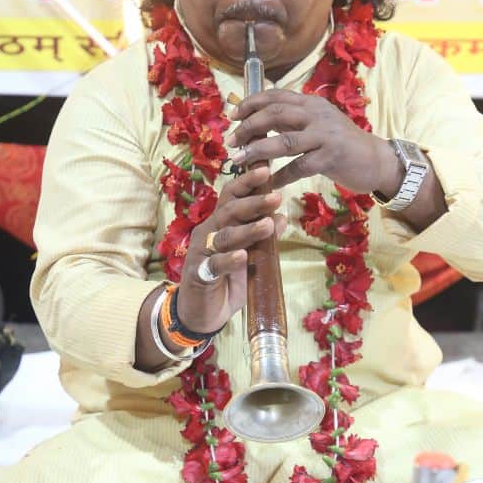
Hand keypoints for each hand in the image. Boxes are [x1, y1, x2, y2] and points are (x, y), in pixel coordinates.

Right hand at [177, 163, 284, 334]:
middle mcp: (208, 232)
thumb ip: (262, 236)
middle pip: (229, 211)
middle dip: (253, 202)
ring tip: (268, 225)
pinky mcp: (200, 275)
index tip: (267, 170)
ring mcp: (202, 253)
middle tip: (276, 195)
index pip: (232, 197)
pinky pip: (215, 265)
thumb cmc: (228, 279)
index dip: (247, 183)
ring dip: (247, 230)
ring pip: (224, 236)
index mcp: (220, 223)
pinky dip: (229, 260)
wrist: (203, 312)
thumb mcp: (251, 254)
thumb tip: (282, 216)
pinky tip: (242, 256)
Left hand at [230, 89, 399, 195]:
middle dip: (248, 127)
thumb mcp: (320, 124)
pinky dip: (280, 176)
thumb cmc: (343, 145)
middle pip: (274, 114)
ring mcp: (326, 136)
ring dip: (257, 150)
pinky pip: (298, 167)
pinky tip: (269, 183)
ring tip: (239, 160)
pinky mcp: (331, 158)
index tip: (232, 115)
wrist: (377, 161)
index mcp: (312, 104)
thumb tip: (257, 123)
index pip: (276, 96)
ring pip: (283, 141)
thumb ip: (294, 120)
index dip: (250, 103)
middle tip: (231, 141)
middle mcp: (318, 115)